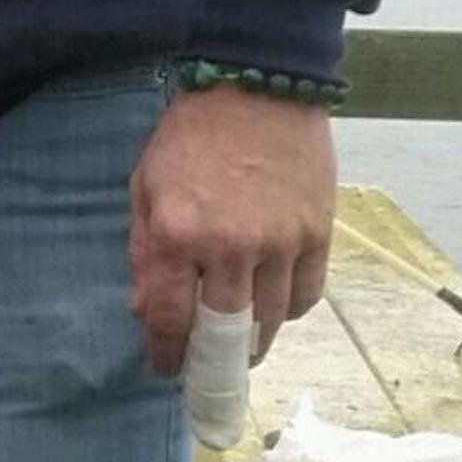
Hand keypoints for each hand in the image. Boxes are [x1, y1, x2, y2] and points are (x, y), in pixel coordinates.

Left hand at [129, 87, 335, 377]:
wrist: (255, 86)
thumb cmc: (189, 136)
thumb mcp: (145, 184)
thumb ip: (144, 250)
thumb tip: (146, 311)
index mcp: (175, 232)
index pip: (169, 318)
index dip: (166, 354)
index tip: (166, 369)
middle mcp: (228, 246)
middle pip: (223, 333)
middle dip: (212, 363)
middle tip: (207, 375)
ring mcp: (278, 243)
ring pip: (269, 322)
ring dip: (253, 343)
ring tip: (241, 347)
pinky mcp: (317, 234)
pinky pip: (306, 296)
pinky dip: (289, 310)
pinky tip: (274, 307)